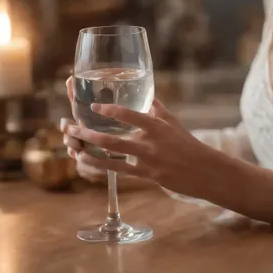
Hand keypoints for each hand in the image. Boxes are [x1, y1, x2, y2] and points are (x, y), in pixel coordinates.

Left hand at [61, 98, 217, 199]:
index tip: (94, 106)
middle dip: (86, 133)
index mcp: (155, 126)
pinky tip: (88, 165)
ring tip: (73, 149)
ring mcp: (145, 161)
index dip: (109, 110)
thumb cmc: (189, 143)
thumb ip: (158, 109)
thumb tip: (148, 96)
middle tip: (69, 127)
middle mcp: (148, 143)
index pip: (129, 115)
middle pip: (110, 139)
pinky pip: (118, 172)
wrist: (203, 170)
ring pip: (110, 158)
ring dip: (88, 153)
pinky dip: (100, 168)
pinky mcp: (145, 176)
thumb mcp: (174, 122)